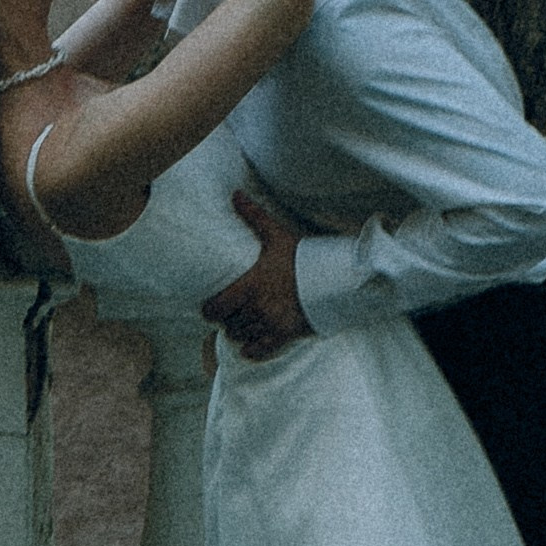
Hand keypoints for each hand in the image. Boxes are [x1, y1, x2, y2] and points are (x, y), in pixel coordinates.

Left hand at [201, 193, 312, 359]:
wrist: (337, 279)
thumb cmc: (304, 257)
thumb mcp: (277, 236)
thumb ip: (254, 217)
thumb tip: (236, 194)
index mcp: (249, 287)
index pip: (214, 309)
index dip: (209, 309)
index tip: (211, 306)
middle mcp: (257, 309)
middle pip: (227, 324)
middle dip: (227, 319)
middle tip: (231, 311)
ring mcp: (270, 325)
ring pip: (241, 337)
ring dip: (239, 332)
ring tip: (242, 323)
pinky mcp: (285, 336)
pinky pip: (259, 351)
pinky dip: (252, 351)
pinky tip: (251, 345)